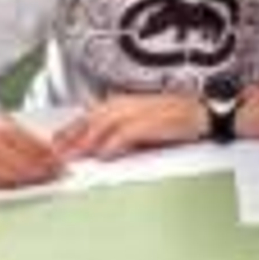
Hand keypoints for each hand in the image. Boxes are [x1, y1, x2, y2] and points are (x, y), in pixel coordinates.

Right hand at [0, 113, 65, 188]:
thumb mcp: (4, 121)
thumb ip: (25, 135)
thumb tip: (49, 149)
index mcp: (1, 132)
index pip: (35, 149)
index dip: (52, 158)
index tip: (62, 162)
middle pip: (28, 167)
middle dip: (47, 172)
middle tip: (60, 174)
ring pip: (17, 180)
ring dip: (34, 182)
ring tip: (46, 181)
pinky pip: (1, 189)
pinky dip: (17, 188)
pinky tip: (25, 186)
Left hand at [52, 94, 206, 162]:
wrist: (202, 113)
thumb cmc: (175, 118)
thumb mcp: (142, 119)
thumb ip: (119, 128)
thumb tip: (97, 145)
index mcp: (123, 102)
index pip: (90, 114)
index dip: (71, 128)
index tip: (56, 142)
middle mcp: (128, 103)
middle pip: (92, 119)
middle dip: (73, 136)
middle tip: (57, 153)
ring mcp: (140, 111)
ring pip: (105, 125)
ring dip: (87, 141)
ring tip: (74, 157)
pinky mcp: (152, 123)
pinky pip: (126, 134)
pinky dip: (113, 144)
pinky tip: (104, 155)